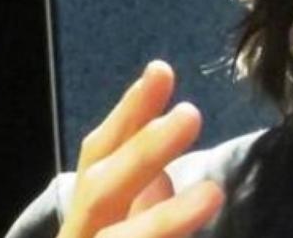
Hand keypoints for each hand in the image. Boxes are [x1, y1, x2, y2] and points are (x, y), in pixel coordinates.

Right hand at [57, 61, 222, 237]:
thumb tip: (163, 171)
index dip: (127, 113)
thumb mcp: (128, 223)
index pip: (100, 154)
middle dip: (142, 152)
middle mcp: (79, 232)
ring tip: (213, 192)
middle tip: (190, 114)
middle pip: (99, 190)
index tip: (160, 70)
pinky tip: (196, 234)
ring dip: (165, 218)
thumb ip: (143, 198)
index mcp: (88, 209)